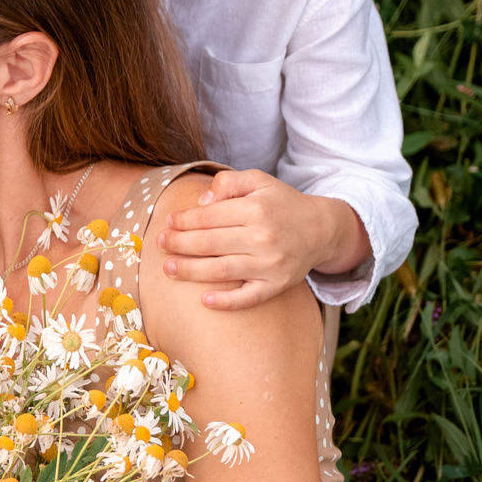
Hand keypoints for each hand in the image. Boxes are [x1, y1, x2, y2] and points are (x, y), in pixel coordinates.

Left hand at [157, 171, 366, 309]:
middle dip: (179, 244)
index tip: (168, 223)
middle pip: (209, 243)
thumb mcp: (259, 180)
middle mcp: (263, 237)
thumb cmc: (282, 204)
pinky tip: (205, 301)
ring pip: (221, 270)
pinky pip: (249, 297)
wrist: (321, 229)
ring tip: (168, 269)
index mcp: (256, 209)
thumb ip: (228, 182)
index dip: (183, 221)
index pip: (209, 216)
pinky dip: (226, 301)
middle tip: (160, 244)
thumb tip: (201, 203)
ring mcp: (270, 264)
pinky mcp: (277, 285)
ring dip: (190, 271)